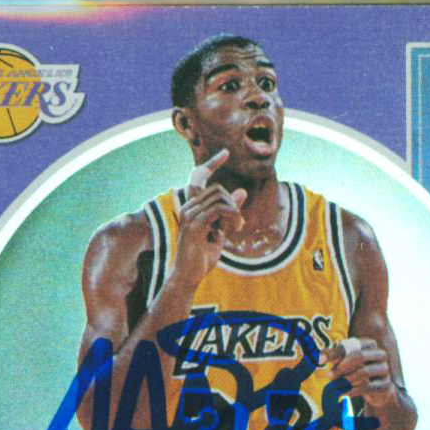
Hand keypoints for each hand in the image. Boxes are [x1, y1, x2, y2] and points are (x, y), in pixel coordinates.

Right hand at [173, 149, 246, 285]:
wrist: (189, 276)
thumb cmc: (202, 256)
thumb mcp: (221, 231)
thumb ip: (229, 212)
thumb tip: (242, 191)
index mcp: (192, 207)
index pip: (198, 177)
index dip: (211, 164)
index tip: (225, 153)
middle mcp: (188, 207)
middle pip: (217, 189)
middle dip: (233, 203)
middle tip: (238, 222)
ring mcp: (189, 215)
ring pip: (219, 197)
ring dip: (234, 210)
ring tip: (236, 226)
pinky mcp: (194, 225)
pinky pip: (218, 209)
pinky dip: (231, 214)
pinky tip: (234, 224)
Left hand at [323, 336, 397, 410]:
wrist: (377, 391)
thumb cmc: (357, 372)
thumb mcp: (344, 362)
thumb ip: (333, 356)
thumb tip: (319, 358)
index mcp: (370, 344)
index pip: (353, 344)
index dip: (338, 352)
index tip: (324, 361)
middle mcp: (380, 354)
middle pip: (360, 356)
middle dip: (342, 367)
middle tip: (329, 376)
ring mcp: (384, 369)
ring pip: (364, 372)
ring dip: (347, 379)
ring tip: (337, 385)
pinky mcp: (385, 385)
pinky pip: (367, 387)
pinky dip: (353, 390)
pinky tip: (345, 393)